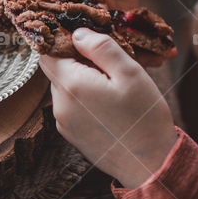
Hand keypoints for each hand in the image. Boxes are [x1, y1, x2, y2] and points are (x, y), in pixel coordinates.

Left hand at [39, 27, 178, 188]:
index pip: (48, 53)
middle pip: (56, 70)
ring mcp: (63, 122)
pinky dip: (85, 99)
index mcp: (71, 85)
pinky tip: (110, 105)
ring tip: (113, 87)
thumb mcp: (130, 73)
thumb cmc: (144, 118)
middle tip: (109, 64)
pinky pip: (72, 106)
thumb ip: (101, 48)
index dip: (64, 42)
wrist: (149, 165)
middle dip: (77, 62)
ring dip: (82, 81)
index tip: (87, 41)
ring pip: (65, 88)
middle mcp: (59, 105)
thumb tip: (78, 33)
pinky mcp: (72, 135)